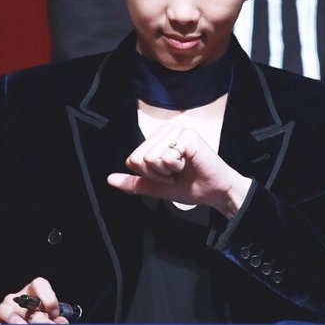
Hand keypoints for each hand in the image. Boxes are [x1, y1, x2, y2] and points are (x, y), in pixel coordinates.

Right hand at [0, 277, 68, 324]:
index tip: (55, 313)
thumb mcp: (42, 317)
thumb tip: (62, 324)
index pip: (39, 284)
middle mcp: (15, 298)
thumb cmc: (28, 321)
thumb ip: (53, 319)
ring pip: (8, 312)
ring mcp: (1, 308)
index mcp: (31, 293)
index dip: (48, 297)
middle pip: (26, 303)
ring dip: (18, 324)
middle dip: (37, 318)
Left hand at [107, 125, 251, 217]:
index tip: (167, 176)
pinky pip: (167, 156)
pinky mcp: (187, 136)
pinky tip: (189, 163)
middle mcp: (164, 132)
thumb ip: (134, 182)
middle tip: (175, 173)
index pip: (132, 159)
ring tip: (182, 168)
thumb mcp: (156, 186)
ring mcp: (176, 131)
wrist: (214, 192)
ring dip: (167, 171)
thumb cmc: (189, 186)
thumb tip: (110, 179)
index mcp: (155, 141)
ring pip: (151, 157)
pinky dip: (177, 166)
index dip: (149, 175)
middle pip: (139, 158)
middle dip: (157, 174)